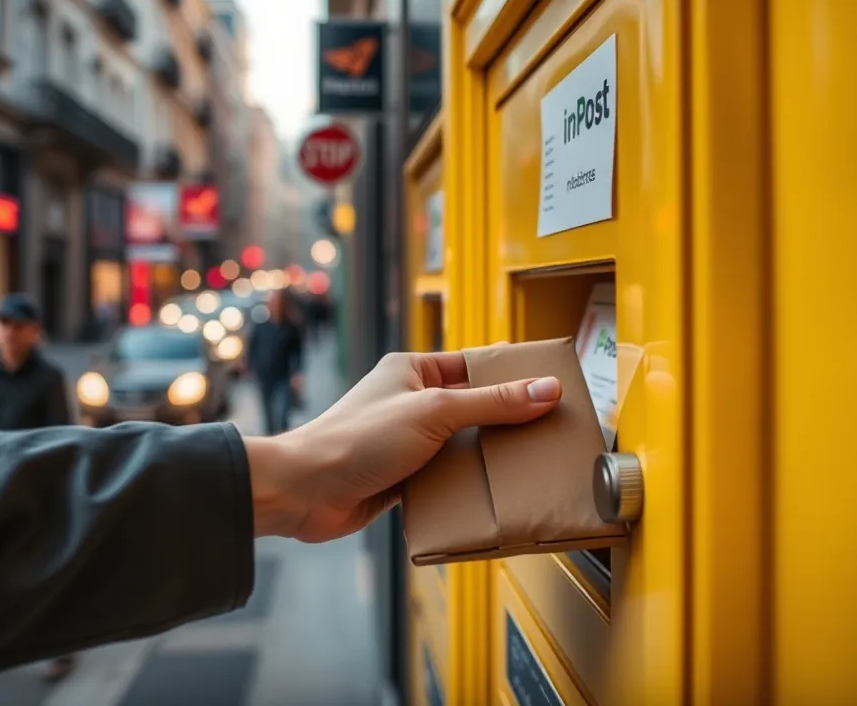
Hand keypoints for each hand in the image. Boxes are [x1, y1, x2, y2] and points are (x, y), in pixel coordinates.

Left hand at [244, 348, 561, 542]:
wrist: (306, 491)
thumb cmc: (356, 438)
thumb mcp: (434, 412)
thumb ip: (492, 402)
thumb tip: (544, 389)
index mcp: (414, 370)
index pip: (475, 365)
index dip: (512, 374)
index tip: (550, 384)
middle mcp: (411, 402)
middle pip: (474, 407)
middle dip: (507, 420)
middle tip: (549, 430)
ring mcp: (408, 440)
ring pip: (463, 444)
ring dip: (488, 456)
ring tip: (530, 464)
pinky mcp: (404, 476)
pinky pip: (448, 475)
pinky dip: (468, 483)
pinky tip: (493, 492)